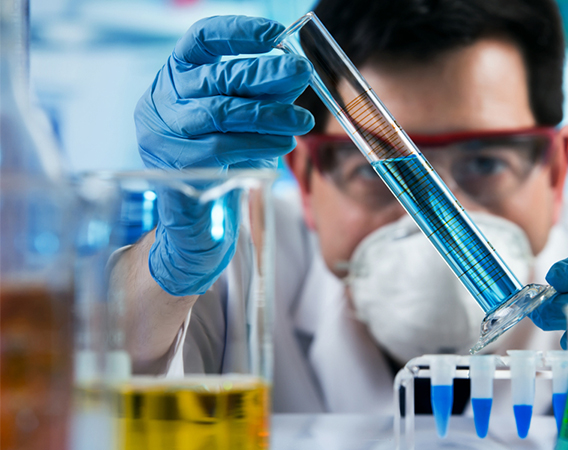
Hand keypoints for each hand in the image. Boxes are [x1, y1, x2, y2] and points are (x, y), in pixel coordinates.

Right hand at [135, 15, 313, 295]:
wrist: (196, 226)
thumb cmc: (220, 166)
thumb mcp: (241, 123)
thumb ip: (261, 95)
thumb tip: (295, 70)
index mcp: (172, 82)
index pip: (199, 41)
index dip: (236, 32)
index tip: (274, 35)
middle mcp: (159, 103)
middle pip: (216, 76)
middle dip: (265, 73)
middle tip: (301, 72)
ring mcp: (162, 136)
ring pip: (222, 111)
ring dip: (270, 112)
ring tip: (301, 119)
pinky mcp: (176, 167)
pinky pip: (225, 147)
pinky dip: (261, 143)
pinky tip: (284, 144)